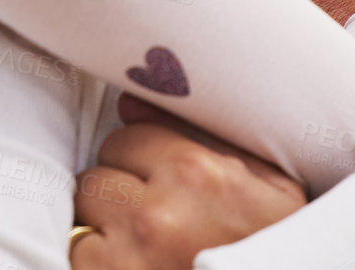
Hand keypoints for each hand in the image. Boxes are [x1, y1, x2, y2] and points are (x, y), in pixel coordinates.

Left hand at [71, 94, 305, 268]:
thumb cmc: (278, 245)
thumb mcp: (268, 184)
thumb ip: (201, 132)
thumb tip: (129, 101)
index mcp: (197, 171)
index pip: (126, 135)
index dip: (140, 160)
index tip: (158, 182)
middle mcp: (157, 211)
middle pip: (98, 173)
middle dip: (118, 190)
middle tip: (149, 216)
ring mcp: (130, 254)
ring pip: (82, 211)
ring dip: (102, 223)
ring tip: (138, 242)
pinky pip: (76, 253)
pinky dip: (94, 258)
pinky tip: (127, 263)